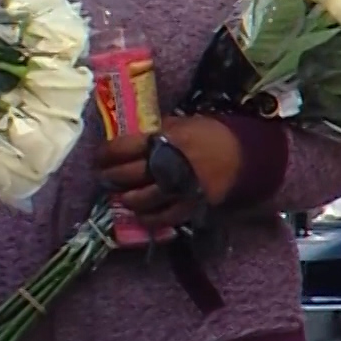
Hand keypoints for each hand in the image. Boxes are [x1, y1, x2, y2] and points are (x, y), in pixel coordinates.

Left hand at [96, 115, 242, 228]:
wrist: (240, 153)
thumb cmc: (207, 133)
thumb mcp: (178, 123)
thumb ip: (154, 132)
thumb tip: (128, 140)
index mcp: (162, 140)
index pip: (121, 148)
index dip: (105, 154)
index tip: (99, 157)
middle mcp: (166, 164)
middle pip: (126, 174)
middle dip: (109, 176)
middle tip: (104, 177)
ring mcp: (177, 188)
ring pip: (140, 199)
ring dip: (125, 198)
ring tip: (121, 194)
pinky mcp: (189, 206)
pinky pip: (161, 218)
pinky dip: (147, 218)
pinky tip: (139, 213)